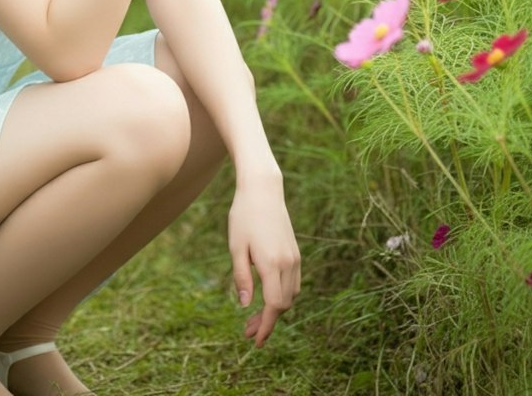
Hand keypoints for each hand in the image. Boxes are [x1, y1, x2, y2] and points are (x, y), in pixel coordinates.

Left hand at [228, 174, 300, 346]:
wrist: (263, 190)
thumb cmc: (243, 216)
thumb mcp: (236, 247)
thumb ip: (242, 277)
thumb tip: (247, 306)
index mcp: (272, 263)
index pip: (274, 306)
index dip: (266, 326)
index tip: (255, 341)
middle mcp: (288, 263)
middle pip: (284, 305)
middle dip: (268, 322)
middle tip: (247, 331)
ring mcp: (295, 257)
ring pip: (291, 295)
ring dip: (276, 310)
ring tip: (254, 317)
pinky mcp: (296, 253)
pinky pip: (293, 282)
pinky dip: (282, 295)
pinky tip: (267, 297)